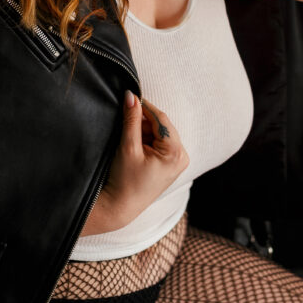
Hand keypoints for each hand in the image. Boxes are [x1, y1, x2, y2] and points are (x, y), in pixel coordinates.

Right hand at [80, 92, 188, 235]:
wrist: (120, 206)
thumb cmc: (125, 180)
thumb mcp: (128, 147)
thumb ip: (131, 120)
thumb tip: (131, 96)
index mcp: (176, 153)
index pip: (161, 119)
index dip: (145, 106)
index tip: (130, 97)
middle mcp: (181, 157)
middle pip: (161, 126)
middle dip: (143, 121)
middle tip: (125, 120)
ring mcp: (176, 162)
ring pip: (158, 134)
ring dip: (143, 131)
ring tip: (128, 141)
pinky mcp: (169, 165)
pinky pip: (158, 144)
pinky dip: (145, 140)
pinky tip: (134, 147)